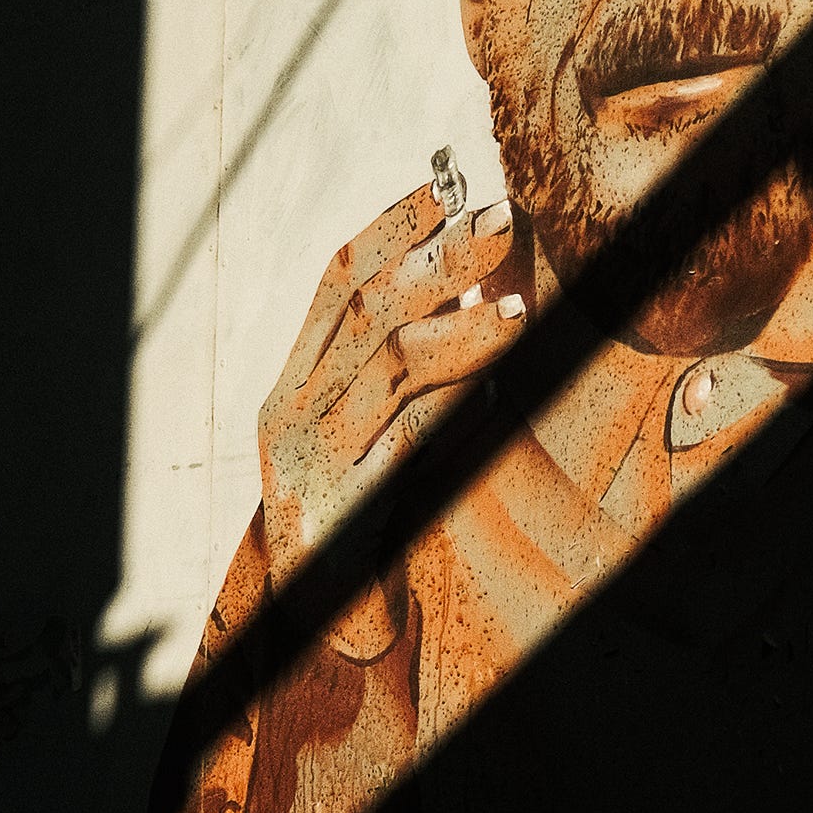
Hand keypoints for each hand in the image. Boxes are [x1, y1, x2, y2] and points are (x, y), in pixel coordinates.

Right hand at [258, 179, 525, 587]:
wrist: (320, 629)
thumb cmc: (364, 521)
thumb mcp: (379, 433)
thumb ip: (409, 374)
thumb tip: (479, 294)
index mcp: (296, 381)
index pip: (335, 279)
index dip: (391, 225)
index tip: (446, 183)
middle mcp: (291, 410)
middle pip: (363, 308)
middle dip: (436, 257)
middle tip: (499, 221)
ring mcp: (308, 458)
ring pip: (385, 365)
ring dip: (459, 328)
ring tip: (520, 309)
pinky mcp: (336, 507)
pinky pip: (401, 441)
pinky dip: (451, 406)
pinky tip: (495, 387)